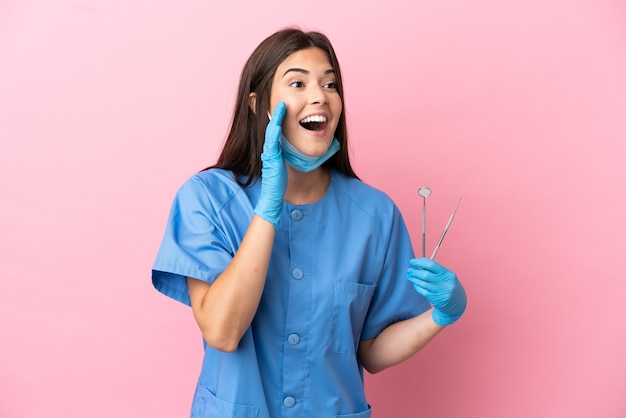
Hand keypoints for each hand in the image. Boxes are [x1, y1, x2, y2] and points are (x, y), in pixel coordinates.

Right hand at [254, 102, 286, 228]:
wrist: (272, 197)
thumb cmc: (279, 183)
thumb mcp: (284, 164)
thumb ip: (286, 155)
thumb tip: (295, 148)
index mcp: (273, 149)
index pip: (276, 129)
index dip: (279, 117)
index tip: (285, 105)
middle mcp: (269, 149)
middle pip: (273, 127)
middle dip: (276, 113)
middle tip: (282, 99)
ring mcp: (269, 153)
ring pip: (271, 132)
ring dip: (276, 118)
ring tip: (281, 106)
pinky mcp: (270, 158)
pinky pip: (272, 142)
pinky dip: (274, 131)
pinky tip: (277, 123)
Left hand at [406, 258, 466, 325]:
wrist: (457, 303)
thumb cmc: (448, 285)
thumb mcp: (446, 276)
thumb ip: (435, 270)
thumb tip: (419, 263)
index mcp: (448, 274)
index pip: (432, 265)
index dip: (420, 262)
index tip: (412, 261)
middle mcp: (446, 283)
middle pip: (426, 275)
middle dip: (415, 272)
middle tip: (409, 270)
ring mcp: (441, 292)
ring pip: (423, 284)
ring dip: (414, 279)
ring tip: (409, 276)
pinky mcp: (437, 300)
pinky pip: (423, 292)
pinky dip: (417, 287)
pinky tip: (415, 284)